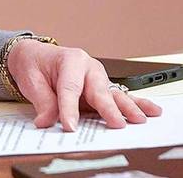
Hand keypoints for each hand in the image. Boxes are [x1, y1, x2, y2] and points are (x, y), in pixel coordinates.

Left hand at [6, 40, 162, 131]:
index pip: (70, 88)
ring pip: (115, 95)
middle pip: (99, 91)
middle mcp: (89, 68)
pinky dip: (137, 105)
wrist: (36, 56)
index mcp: (70, 60)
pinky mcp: (103, 89)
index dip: (69, 109)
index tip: (69, 126)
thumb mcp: (31, 81)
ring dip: (129, 108)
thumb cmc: (35, 64)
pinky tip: (152, 111)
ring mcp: (98, 79)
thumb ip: (43, 102)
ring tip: (140, 119)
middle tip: (116, 124)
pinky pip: (121, 98)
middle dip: (108, 109)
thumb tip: (47, 121)